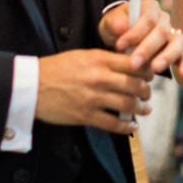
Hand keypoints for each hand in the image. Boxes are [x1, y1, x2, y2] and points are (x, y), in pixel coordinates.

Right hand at [37, 48, 154, 133]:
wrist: (32, 85)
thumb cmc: (56, 68)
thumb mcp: (82, 55)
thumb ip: (104, 59)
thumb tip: (127, 64)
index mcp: (99, 59)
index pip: (134, 64)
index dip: (147, 71)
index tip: (150, 76)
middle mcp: (99, 78)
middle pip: (135, 85)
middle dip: (146, 91)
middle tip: (148, 94)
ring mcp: (93, 98)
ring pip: (128, 104)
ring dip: (141, 108)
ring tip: (145, 109)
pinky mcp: (85, 115)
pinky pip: (113, 123)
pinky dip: (127, 126)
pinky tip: (132, 126)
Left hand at [99, 0, 182, 78]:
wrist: (121, 38)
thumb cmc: (115, 29)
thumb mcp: (109, 24)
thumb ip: (113, 23)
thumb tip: (121, 27)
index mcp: (149, 7)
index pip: (148, 18)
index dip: (135, 33)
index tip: (119, 46)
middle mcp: (164, 18)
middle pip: (162, 31)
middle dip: (147, 48)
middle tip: (133, 63)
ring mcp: (172, 34)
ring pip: (177, 42)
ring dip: (167, 56)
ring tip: (155, 68)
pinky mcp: (175, 50)